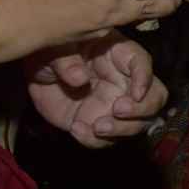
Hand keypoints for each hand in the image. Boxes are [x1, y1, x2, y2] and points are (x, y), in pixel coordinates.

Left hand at [28, 34, 168, 145]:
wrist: (34, 73)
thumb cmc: (49, 51)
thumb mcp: (53, 48)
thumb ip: (66, 61)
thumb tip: (79, 78)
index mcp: (117, 53)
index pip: (141, 62)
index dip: (144, 78)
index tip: (135, 93)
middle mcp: (123, 80)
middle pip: (154, 96)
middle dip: (143, 108)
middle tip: (118, 110)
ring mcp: (113, 104)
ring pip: (137, 123)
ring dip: (122, 129)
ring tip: (98, 126)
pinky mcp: (98, 123)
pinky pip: (105, 139)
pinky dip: (94, 140)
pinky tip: (76, 128)